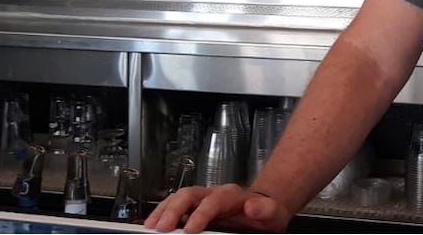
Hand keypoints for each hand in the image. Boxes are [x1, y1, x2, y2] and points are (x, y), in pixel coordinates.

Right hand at [144, 184, 289, 232]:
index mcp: (231, 195)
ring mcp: (202, 199)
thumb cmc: (265, 213)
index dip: (200, 215)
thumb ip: (264, 209)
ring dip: (163, 211)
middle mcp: (213, 194)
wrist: (264, 209)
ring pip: (178, 198)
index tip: (190, 229)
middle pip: (189, 195)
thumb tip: (252, 207)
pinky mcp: (195, 207)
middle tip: (161, 227)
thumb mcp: (272, 212)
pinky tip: (154, 223)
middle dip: (173, 210)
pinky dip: (163, 213)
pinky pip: (175, 206)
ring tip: (151, 225)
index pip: (212, 202)